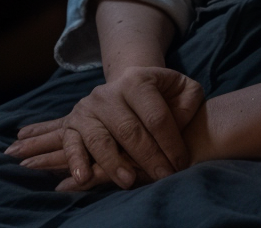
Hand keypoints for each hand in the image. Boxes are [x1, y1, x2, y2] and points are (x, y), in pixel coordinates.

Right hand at [6, 66, 203, 190]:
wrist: (129, 88)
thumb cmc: (161, 94)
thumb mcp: (183, 88)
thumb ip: (188, 102)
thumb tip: (179, 126)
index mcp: (139, 79)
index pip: (156, 117)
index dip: (170, 143)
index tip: (180, 164)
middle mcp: (110, 91)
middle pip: (129, 130)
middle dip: (148, 158)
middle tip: (162, 177)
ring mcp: (89, 107)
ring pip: (101, 139)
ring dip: (114, 163)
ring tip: (129, 181)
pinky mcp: (73, 123)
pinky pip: (72, 144)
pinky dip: (77, 161)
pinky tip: (84, 178)